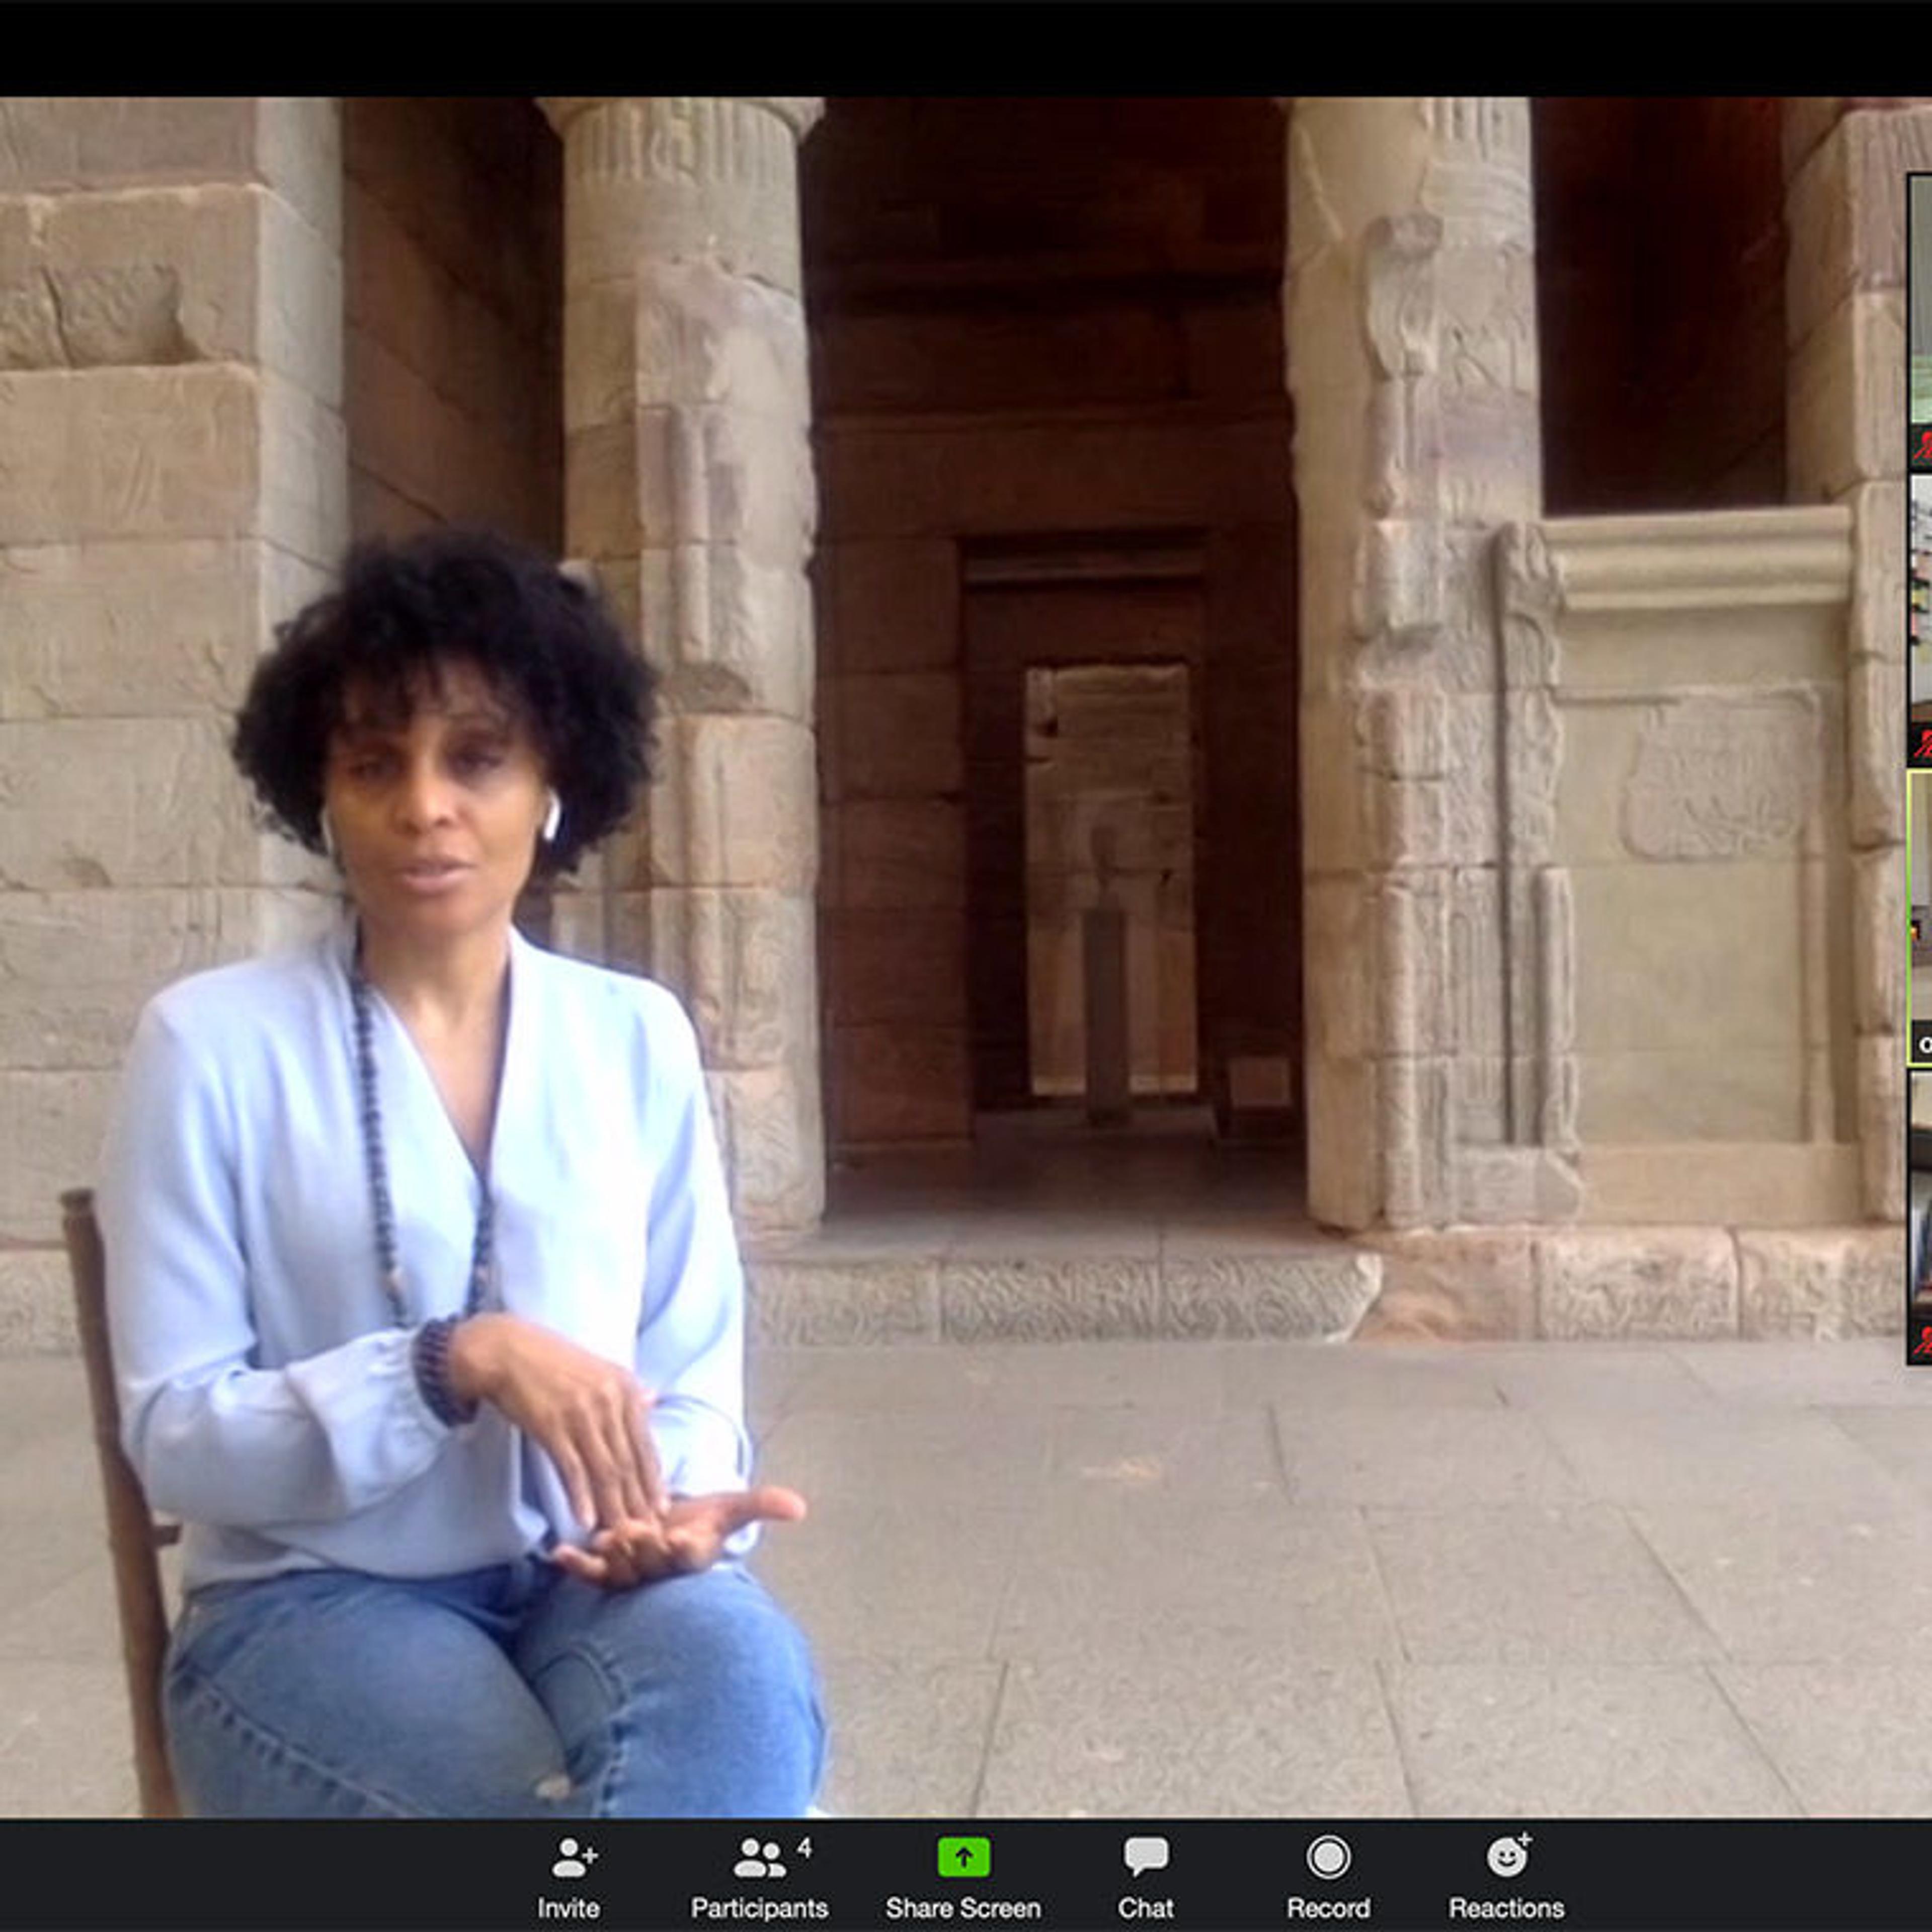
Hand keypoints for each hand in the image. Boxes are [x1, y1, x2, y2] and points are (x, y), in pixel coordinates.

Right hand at [446, 1313, 667, 1533]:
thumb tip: (654, 1399)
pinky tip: (585, 1521)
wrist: (506, 1349)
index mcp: (625, 1387)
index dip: (653, 1481)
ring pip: (605, 1470)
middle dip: (638, 1502)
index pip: (646, 1444)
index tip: (661, 1511)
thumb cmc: (552, 1362)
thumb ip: (627, 1392)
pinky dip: (581, 1497)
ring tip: (619, 1536)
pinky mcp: (552, 1425)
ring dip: (613, 1507)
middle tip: (645, 1534)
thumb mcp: (598, 1370)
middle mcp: (610, 1400)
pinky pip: (572, 1468)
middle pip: (629, 1462)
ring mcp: (582, 1413)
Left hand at [551, 1485, 807, 1590]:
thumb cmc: (702, 1521)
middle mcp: (660, 1570)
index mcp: (692, 1556)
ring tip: (603, 1538)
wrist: (671, 1533)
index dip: (683, 1550)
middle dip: (642, 1551)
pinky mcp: (607, 1571)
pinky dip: (575, 1565)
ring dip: (611, 1558)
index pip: (689, 1557)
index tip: (678, 1539)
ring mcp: (632, 1573)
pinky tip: (559, 1553)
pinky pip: (590, 1574)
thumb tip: (801, 1507)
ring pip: (620, 1573)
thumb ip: (763, 1505)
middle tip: (632, 1531)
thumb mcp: (731, 1508)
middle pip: (650, 1566)